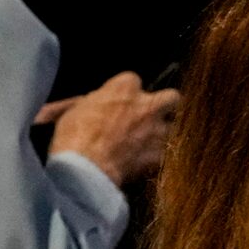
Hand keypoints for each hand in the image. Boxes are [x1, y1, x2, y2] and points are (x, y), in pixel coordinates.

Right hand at [44, 71, 179, 187]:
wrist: (86, 168)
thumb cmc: (74, 136)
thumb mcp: (74, 110)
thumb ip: (91, 103)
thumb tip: (90, 103)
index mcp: (124, 88)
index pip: (133, 80)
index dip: (127, 93)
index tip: (119, 103)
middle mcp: (147, 105)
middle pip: (171, 97)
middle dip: (164, 105)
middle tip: (152, 114)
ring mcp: (157, 130)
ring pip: (174, 126)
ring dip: (163, 133)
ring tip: (149, 142)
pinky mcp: (160, 154)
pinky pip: (165, 153)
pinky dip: (156, 158)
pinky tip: (145, 162)